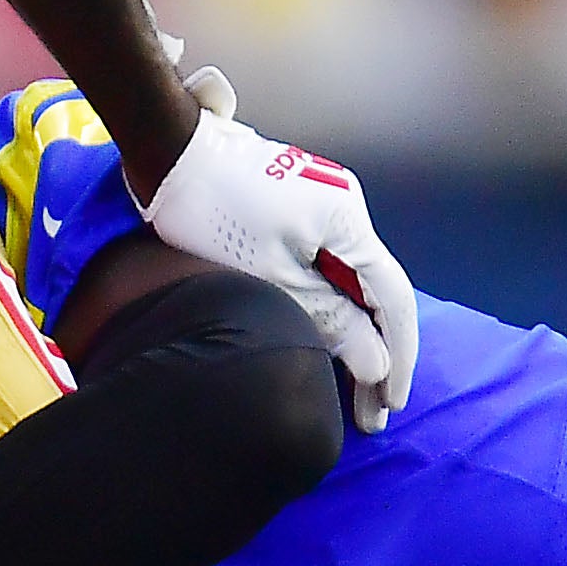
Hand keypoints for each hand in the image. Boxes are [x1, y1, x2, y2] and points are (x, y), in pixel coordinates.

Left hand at [141, 99, 416, 430]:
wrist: (168, 154)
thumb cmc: (213, 212)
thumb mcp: (271, 279)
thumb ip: (331, 322)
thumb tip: (377, 363)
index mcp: (347, 220)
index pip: (393, 298)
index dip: (398, 356)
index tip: (390, 404)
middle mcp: (346, 208)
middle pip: (377, 291)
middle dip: (378, 353)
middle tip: (372, 411)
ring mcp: (323, 206)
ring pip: (353, 281)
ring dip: (356, 333)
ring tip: (353, 387)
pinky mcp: (298, 209)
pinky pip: (329, 266)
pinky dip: (332, 306)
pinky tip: (329, 340)